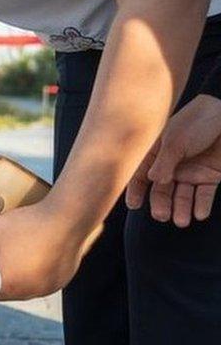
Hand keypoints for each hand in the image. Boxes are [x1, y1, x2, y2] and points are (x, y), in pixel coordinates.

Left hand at [0, 199, 91, 299]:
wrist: (70, 217)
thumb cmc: (28, 225)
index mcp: (7, 285)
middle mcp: (28, 293)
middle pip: (2, 289)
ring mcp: (46, 289)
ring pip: (20, 286)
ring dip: (14, 274)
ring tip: (14, 252)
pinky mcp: (59, 281)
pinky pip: (38, 281)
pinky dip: (31, 272)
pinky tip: (32, 254)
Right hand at [126, 94, 220, 226]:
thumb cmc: (197, 123)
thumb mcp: (176, 141)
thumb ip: (164, 163)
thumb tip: (152, 181)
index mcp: (157, 154)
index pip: (142, 175)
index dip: (136, 190)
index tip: (134, 205)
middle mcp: (172, 166)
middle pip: (162, 190)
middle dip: (161, 204)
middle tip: (161, 216)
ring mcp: (191, 172)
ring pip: (182, 196)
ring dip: (181, 209)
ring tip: (182, 221)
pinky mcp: (210, 176)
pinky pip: (204, 194)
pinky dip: (201, 205)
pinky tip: (199, 214)